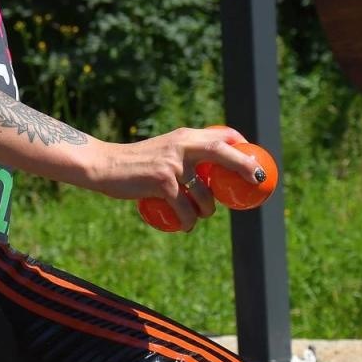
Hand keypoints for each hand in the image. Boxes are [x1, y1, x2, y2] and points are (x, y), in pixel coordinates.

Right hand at [88, 126, 263, 231]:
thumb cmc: (132, 162)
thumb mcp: (161, 150)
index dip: (240, 144)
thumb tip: (206, 172)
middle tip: (257, 180)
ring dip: (208, 209)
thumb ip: (182, 153)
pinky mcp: (162, 183)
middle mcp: (181, 146)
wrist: (104, 166)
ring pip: (204, 193)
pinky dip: (188, 220)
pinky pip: (185, 208)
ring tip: (201, 214)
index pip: (220, 135)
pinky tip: (186, 226)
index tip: (250, 158)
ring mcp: (173, 164)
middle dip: (245, 166)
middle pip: (223, 154)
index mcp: (183, 136)